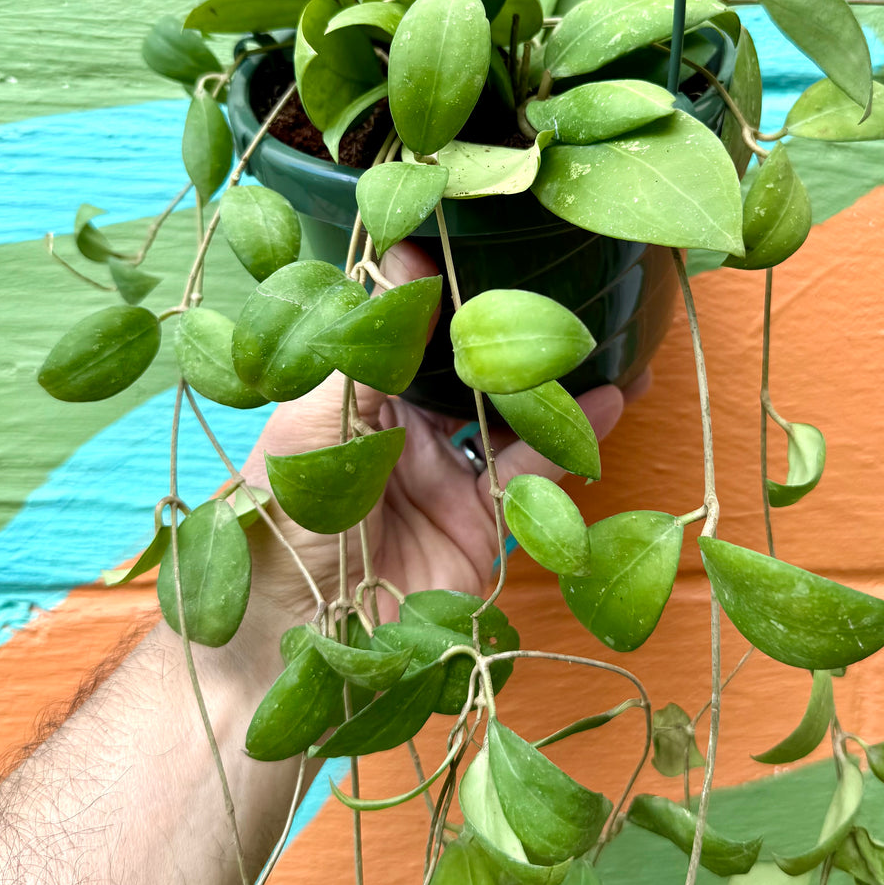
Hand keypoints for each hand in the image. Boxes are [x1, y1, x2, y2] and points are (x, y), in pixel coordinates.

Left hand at [241, 241, 639, 625]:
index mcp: (344, 403)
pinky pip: (529, 477)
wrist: (290, 650)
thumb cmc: (276, 530)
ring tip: (596, 335)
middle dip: (499, 332)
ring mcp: (439, 483)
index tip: (455, 235)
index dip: (424, 290)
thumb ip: (359, 355)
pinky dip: (569, 442)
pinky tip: (607, 403)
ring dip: (548, 383)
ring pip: (504, 419)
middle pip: (457, 372)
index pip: (393, 333)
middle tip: (546, 278)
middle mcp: (395, 438)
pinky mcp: (477, 531)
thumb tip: (392, 269)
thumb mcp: (308, 429)